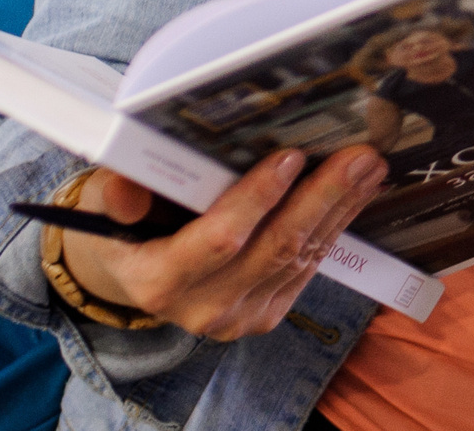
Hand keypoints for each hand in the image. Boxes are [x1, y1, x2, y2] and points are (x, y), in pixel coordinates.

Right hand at [54, 147, 385, 340]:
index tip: (290, 157)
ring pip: (300, 258)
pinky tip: (356, 195)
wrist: (138, 273)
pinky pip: (308, 269)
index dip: (257, 199)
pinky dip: (334, 229)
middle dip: (321, 198)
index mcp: (159, 282)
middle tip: (358, 154)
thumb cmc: (127, 223)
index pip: (219, 240)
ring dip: (339, 209)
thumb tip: (126, 190)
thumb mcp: (104, 202)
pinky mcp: (267, 315)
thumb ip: (115, 193)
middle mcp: (202, 308)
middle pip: (274, 249)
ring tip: (369, 166)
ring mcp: (239, 318)